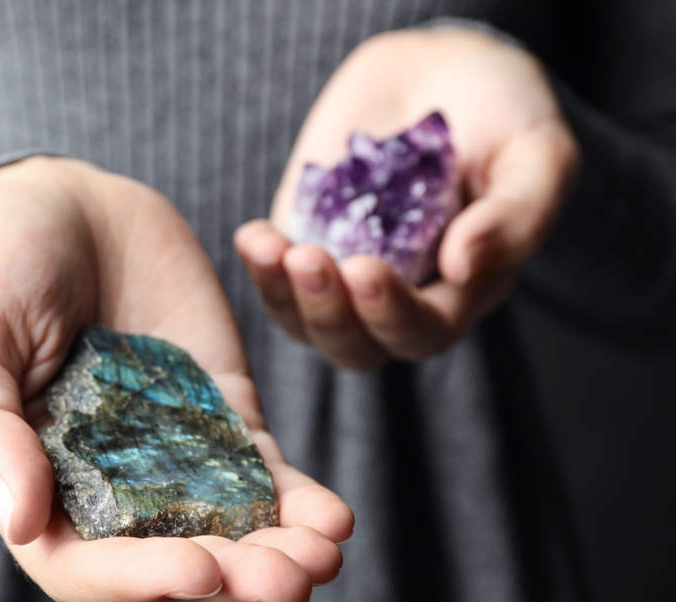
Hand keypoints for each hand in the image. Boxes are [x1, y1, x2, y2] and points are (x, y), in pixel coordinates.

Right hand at [0, 157, 352, 601]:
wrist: (65, 202)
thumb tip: (22, 522)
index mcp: (34, 485)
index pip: (83, 565)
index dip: (138, 580)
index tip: (199, 568)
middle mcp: (105, 487)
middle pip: (170, 560)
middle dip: (231, 580)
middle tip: (289, 582)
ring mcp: (170, 453)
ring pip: (227, 527)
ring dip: (277, 554)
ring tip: (323, 557)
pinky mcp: (221, 412)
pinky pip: (263, 468)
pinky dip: (298, 500)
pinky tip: (334, 519)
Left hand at [235, 26, 579, 368]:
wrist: (445, 69)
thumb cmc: (506, 113)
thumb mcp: (537, 156)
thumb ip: (515, 218)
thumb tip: (462, 268)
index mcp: (461, 292)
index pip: (422, 330)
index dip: (390, 313)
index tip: (366, 270)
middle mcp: (399, 294)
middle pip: (356, 343)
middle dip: (327, 311)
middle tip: (309, 261)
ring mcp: (345, 270)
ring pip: (306, 320)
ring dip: (282, 293)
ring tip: (267, 248)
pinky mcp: (306, 237)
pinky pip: (276, 275)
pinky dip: (260, 263)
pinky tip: (253, 237)